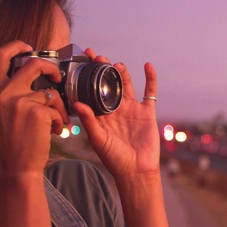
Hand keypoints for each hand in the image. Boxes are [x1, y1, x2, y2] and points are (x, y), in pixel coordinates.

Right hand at [0, 40, 69, 176]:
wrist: (16, 166)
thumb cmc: (13, 139)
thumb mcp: (2, 110)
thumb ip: (12, 90)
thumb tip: (34, 70)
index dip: (16, 45)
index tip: (30, 48)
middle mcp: (2, 92)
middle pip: (33, 63)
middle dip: (51, 68)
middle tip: (57, 78)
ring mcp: (19, 102)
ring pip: (51, 91)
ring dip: (59, 106)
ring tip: (56, 121)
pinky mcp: (37, 112)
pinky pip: (57, 108)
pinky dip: (59, 120)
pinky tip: (54, 131)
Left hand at [72, 48, 159, 182]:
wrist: (136, 170)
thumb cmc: (114, 159)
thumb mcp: (98, 139)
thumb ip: (89, 120)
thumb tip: (77, 103)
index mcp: (101, 114)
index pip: (92, 90)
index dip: (87, 76)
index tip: (81, 61)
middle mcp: (115, 109)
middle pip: (108, 83)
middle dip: (103, 69)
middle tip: (97, 57)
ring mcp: (132, 109)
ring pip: (127, 85)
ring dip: (122, 72)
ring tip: (116, 64)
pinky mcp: (147, 112)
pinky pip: (149, 92)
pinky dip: (150, 78)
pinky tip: (148, 66)